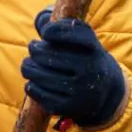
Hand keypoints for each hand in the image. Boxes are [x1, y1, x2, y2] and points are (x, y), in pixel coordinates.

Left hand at [21, 8, 126, 128]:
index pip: (73, 34)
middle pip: (48, 55)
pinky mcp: (68, 107)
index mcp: (94, 50)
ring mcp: (79, 91)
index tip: (46, 32)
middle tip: (33, 47)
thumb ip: (63, 26)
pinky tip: (33, 81)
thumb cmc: (85, 57)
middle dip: (35, 49)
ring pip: (39, 75)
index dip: (55, 30)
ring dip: (28, 67)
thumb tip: (42, 23)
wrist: (104, 91)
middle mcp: (90, 71)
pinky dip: (31, 86)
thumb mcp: (83, 39)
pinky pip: (38, 93)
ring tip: (27, 65)